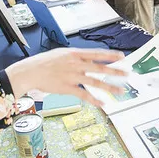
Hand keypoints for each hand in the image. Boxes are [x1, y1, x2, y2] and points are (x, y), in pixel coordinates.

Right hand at [5, 49, 127, 106]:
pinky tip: (103, 104)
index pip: (97, 54)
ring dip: (110, 87)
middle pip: (100, 68)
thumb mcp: (62, 54)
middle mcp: (76, 64)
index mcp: (75, 54)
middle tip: (127, 74)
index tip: (122, 57)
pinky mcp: (68, 88)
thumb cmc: (45, 62)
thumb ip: (76, 57)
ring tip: (121, 91)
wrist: (31, 71)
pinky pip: (84, 94)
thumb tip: (88, 60)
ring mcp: (73, 76)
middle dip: (115, 71)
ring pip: (95, 82)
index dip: (110, 55)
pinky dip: (94, 100)